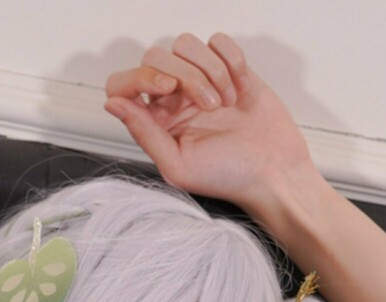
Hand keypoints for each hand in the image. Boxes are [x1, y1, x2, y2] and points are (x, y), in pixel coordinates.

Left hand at [104, 33, 312, 215]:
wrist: (273, 170)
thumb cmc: (226, 176)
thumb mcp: (178, 165)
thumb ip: (144, 133)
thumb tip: (113, 103)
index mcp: (155, 121)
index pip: (125, 84)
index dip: (141, 77)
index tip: (168, 89)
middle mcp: (173, 97)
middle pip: (156, 56)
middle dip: (186, 76)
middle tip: (210, 106)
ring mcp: (200, 79)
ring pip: (186, 44)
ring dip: (210, 70)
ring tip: (227, 103)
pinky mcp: (229, 67)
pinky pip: (219, 42)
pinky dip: (231, 62)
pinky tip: (240, 90)